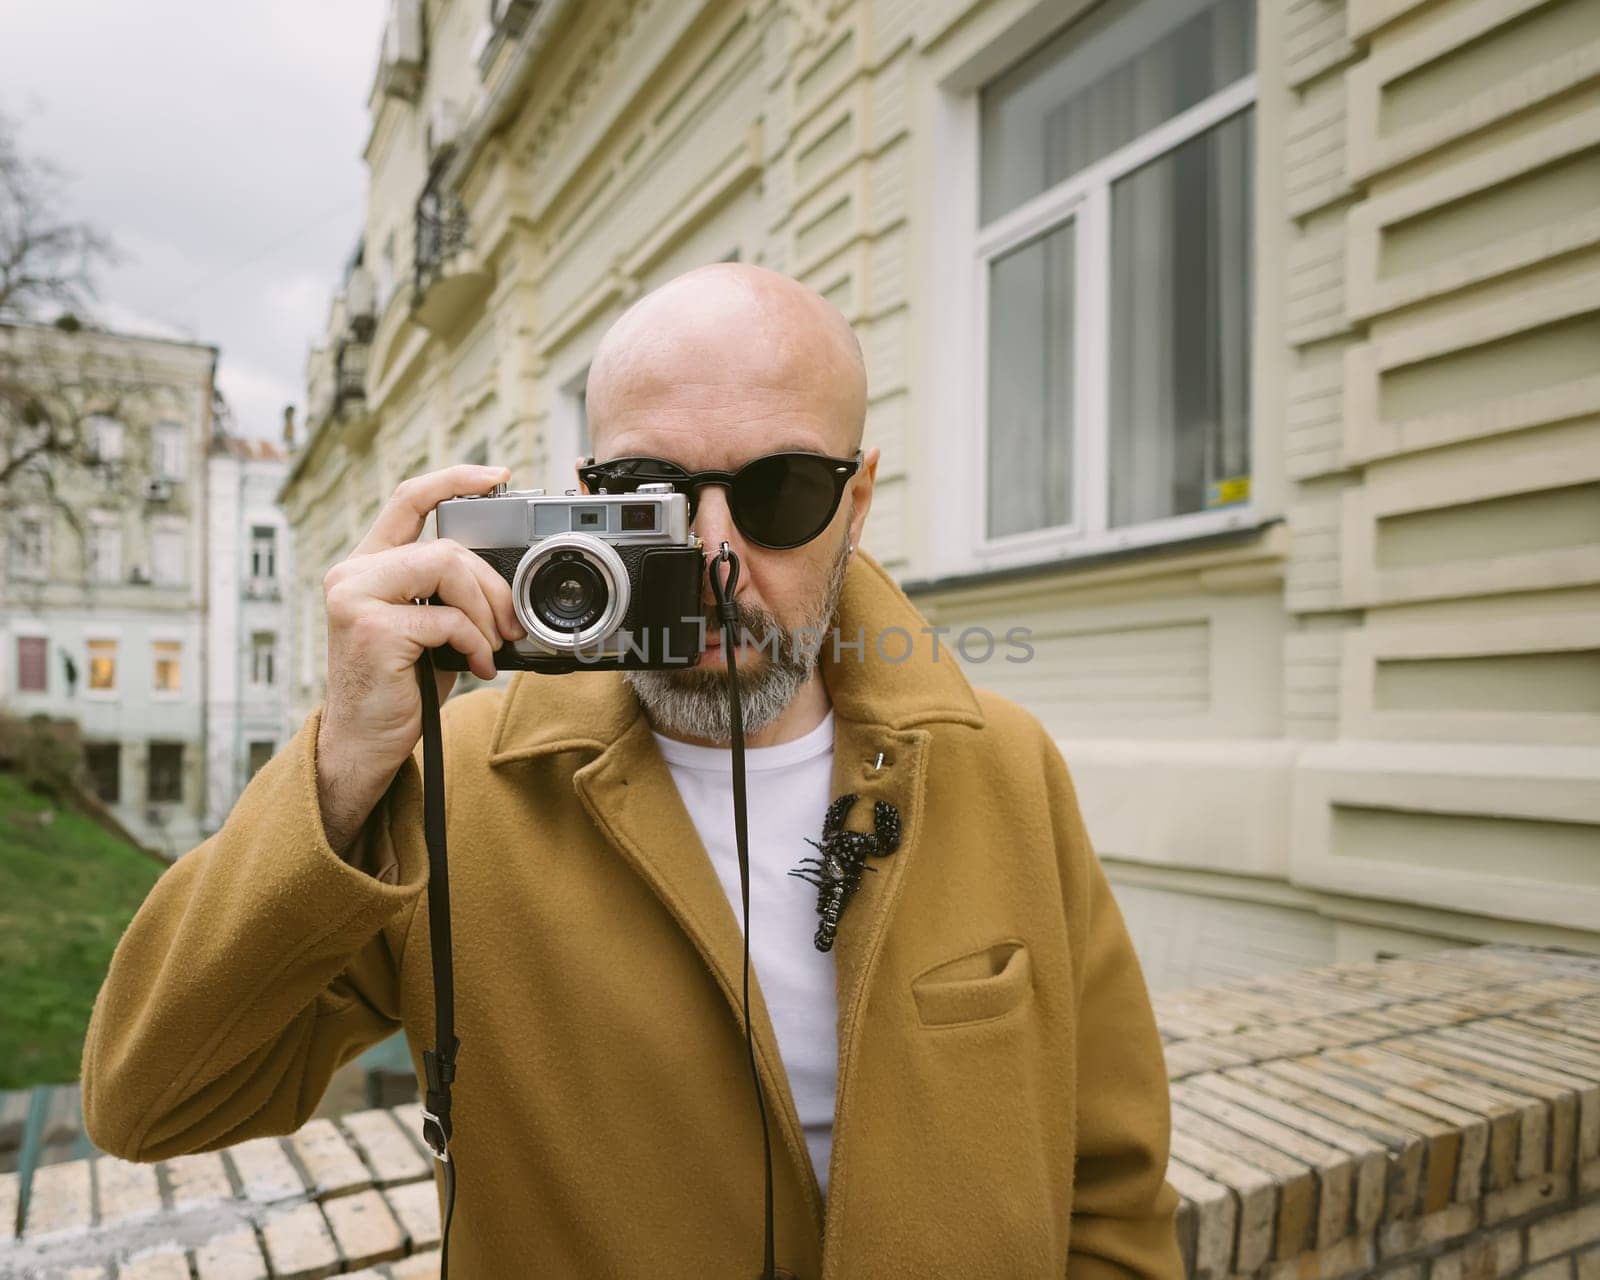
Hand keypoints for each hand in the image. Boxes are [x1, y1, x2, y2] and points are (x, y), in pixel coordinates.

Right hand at [315, 465, 524, 854]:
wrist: (364, 744)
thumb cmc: (402, 688)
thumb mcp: (428, 629)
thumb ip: (448, 593)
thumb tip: (507, 579)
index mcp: (368, 566)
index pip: (408, 499)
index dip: (453, 479)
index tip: (497, 475)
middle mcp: (353, 573)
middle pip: (444, 543)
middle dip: (493, 584)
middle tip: (511, 623)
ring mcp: (355, 597)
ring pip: (446, 567)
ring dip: (486, 610)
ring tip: (492, 646)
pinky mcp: (371, 628)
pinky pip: (447, 616)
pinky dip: (475, 642)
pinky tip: (477, 665)